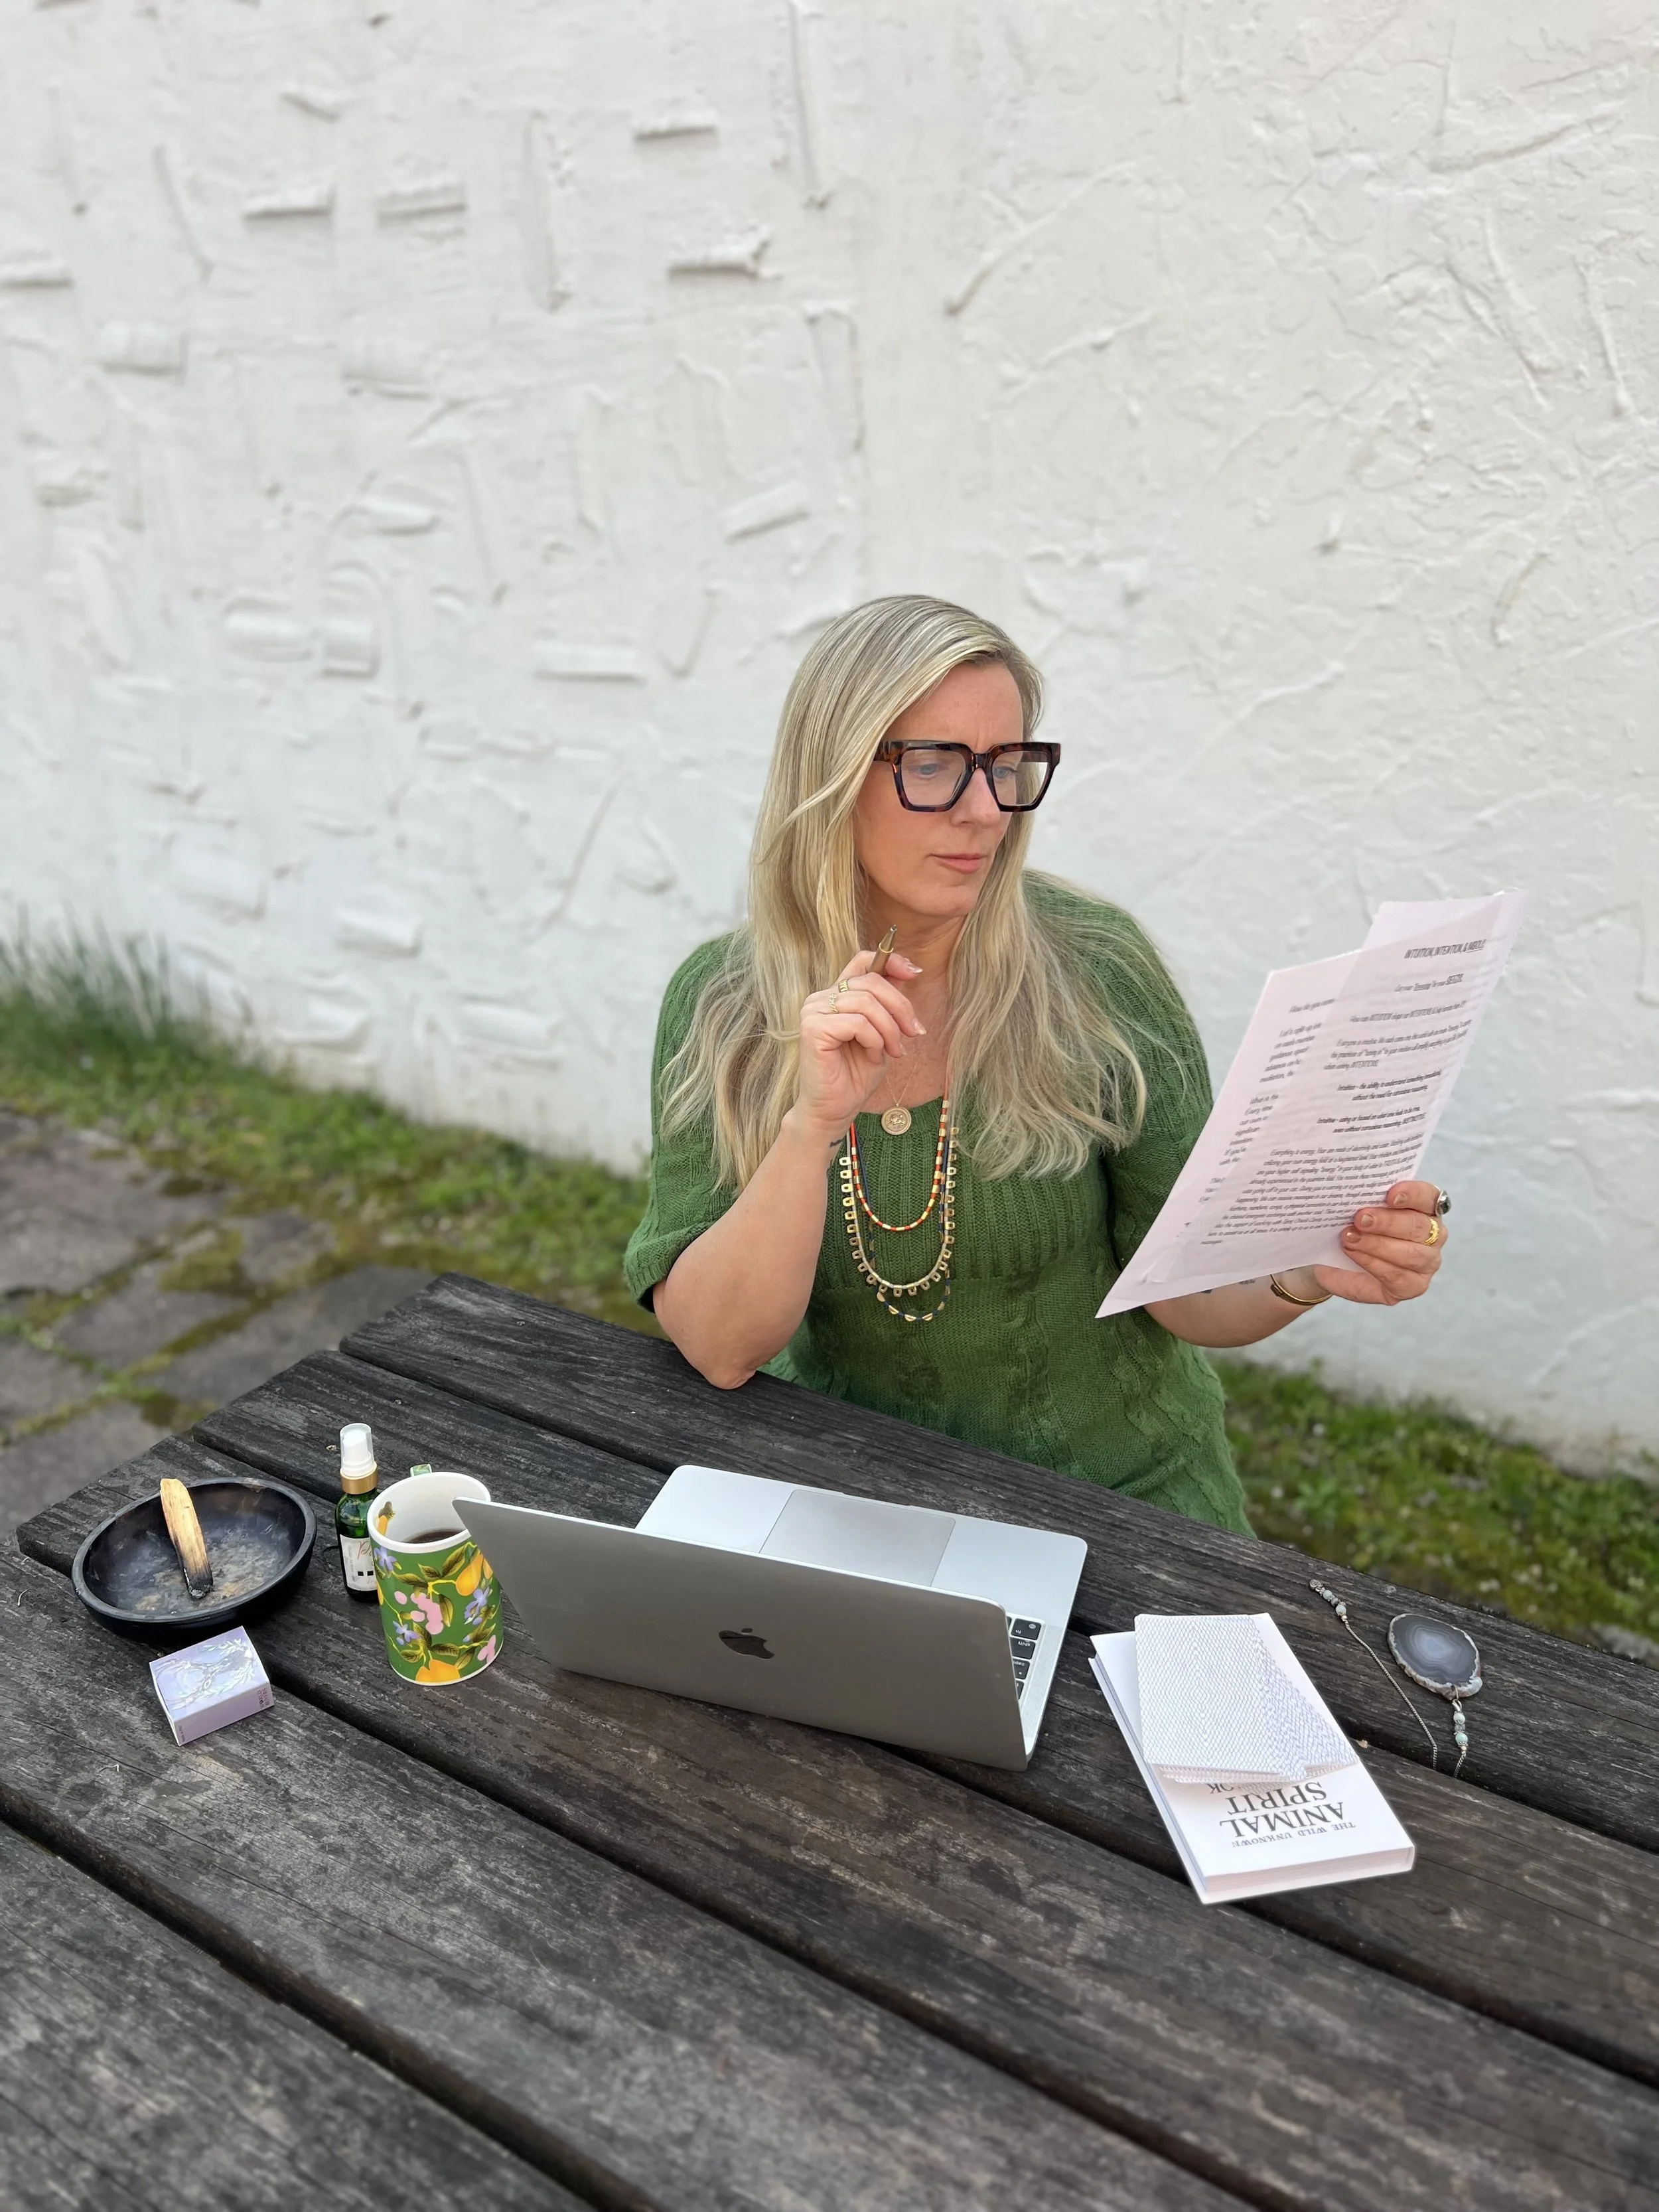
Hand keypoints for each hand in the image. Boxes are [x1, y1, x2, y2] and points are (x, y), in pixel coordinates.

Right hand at [791, 946, 925, 1142]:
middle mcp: (821, 997)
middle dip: (901, 1007)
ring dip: (889, 1029)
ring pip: (867, 1003)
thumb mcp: (882, 1032)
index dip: (890, 960)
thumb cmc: (857, 1074)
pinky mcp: (812, 1027)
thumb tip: (909, 970)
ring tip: (893, 1051)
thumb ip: (888, 1003)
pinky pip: (857, 1022)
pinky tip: (873, 1056)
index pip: (862, 960)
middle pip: (872, 982)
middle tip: (914, 1033)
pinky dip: (874, 1040)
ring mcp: (814, 1010)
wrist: (835, 1109)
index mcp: (837, 994)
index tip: (915, 973)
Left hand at [1300, 1181, 1448, 1307]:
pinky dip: (1372, 1262)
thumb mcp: (1354, 1210)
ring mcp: (1427, 1263)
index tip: (1389, 1194)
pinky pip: (1397, 1275)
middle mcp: (1432, 1235)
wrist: (1333, 1262)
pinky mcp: (1413, 1286)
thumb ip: (1362, 1199)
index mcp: (1424, 1209)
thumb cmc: (1352, 1228)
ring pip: (1411, 1253)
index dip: (1413, 1194)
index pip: (1429, 1197)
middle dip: (1388, 1222)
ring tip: (1349, 1237)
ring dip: (1377, 1244)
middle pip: (1420, 1226)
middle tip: (1360, 1218)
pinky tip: (1353, 1253)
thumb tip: (1349, 1189)